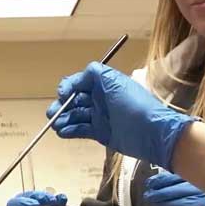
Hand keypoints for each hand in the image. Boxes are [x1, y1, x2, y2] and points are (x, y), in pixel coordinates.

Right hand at [47, 62, 193, 168]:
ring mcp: (100, 116)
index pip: (79, 82)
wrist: (152, 132)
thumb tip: (81, 73)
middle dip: (61, 105)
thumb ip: (96, 73)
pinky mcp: (101, 133)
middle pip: (74, 100)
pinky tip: (63, 132)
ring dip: (63, 119)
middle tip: (52, 114)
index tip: (62, 95)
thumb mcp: (115, 82)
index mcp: (104, 84)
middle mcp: (100, 98)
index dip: (68, 87)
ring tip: (56, 125)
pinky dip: (70, 130)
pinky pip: (81, 130)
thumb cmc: (135, 105)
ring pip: (75, 115)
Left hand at [143, 171, 204, 205]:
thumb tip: (169, 176)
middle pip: (179, 189)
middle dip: (160, 191)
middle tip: (149, 192)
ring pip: (180, 202)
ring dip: (163, 202)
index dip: (164, 179)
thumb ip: (194, 180)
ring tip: (152, 200)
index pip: (182, 177)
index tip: (152, 181)